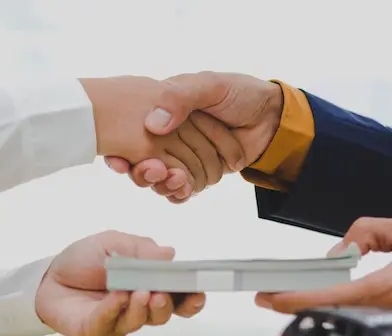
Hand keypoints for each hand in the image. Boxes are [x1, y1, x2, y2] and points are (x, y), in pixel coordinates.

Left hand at [35, 230, 205, 335]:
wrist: (48, 276)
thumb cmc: (83, 260)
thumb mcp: (113, 243)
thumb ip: (140, 249)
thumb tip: (169, 253)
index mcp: (149, 285)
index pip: (178, 296)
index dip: (191, 297)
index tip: (198, 291)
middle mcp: (138, 306)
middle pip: (164, 314)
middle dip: (169, 305)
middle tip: (163, 293)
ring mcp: (118, 320)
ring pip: (140, 321)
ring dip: (143, 307)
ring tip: (141, 292)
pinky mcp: (96, 329)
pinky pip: (110, 322)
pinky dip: (115, 308)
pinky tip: (117, 295)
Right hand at [80, 76, 239, 195]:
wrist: (272, 118)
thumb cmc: (240, 93)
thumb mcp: (210, 86)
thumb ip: (180, 98)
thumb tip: (153, 124)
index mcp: (162, 111)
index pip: (131, 134)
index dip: (121, 151)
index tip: (120, 162)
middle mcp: (167, 136)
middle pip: (142, 162)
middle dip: (143, 172)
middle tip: (155, 171)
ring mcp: (182, 157)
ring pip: (159, 180)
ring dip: (163, 185)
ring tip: (176, 179)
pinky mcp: (197, 174)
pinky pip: (180, 190)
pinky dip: (179, 193)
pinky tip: (184, 189)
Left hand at [254, 218, 391, 335]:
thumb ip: (368, 231)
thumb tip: (339, 252)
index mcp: (383, 291)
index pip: (326, 299)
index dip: (291, 300)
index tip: (266, 297)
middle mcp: (381, 317)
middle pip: (325, 315)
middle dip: (296, 305)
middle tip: (271, 294)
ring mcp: (387, 331)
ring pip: (339, 323)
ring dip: (315, 309)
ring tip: (294, 295)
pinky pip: (357, 327)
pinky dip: (338, 316)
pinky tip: (326, 304)